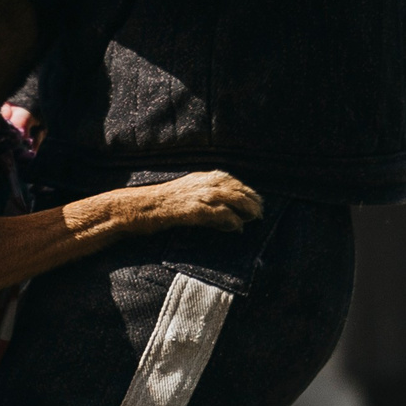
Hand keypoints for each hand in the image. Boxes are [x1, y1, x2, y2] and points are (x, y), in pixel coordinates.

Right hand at [145, 171, 261, 231]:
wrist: (145, 206)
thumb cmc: (165, 201)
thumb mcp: (188, 188)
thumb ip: (206, 191)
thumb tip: (223, 204)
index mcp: (204, 177)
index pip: (233, 181)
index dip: (247, 190)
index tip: (256, 199)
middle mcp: (205, 183)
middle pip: (237, 189)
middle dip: (252, 201)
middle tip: (260, 212)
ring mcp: (202, 196)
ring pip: (234, 200)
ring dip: (248, 210)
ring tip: (254, 219)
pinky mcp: (198, 210)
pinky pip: (222, 214)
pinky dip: (232, 221)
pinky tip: (237, 228)